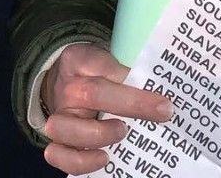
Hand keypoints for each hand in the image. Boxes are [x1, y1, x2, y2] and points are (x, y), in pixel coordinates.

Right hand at [41, 42, 172, 174]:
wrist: (65, 84)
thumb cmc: (95, 73)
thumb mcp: (109, 61)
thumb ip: (129, 72)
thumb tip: (162, 94)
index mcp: (79, 60)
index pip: (108, 67)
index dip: (134, 82)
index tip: (164, 101)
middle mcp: (66, 88)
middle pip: (91, 94)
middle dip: (131, 105)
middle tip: (161, 114)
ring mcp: (58, 116)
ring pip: (66, 128)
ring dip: (99, 134)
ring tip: (123, 133)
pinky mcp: (56, 141)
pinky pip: (59, 155)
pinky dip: (81, 161)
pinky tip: (104, 158)